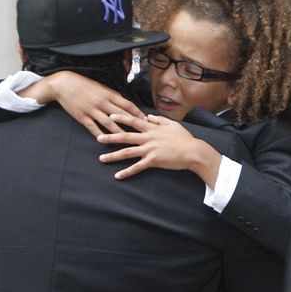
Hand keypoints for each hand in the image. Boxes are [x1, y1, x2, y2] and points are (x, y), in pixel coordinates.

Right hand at [20, 71, 144, 136]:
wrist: (64, 84)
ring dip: (119, 133)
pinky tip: (106, 141)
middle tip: (143, 133)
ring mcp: (92, 110)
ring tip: (128, 141)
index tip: (146, 119)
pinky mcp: (82, 117)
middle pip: (121, 115)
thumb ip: (112, 95)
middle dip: (133, 124)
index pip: (127, 104)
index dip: (137, 112)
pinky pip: (94, 128)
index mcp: (108, 94)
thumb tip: (124, 103)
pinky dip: (100, 135)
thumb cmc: (84, 84)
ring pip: (109, 124)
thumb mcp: (100, 87)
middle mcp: (102, 102)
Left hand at [97, 113, 221, 183]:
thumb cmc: (184, 138)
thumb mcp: (172, 125)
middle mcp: (148, 138)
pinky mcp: (153, 161)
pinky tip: (117, 176)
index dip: (121, 118)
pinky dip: (127, 172)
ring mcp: (150, 150)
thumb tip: (148, 116)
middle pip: (125, 136)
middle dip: (110, 137)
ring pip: (127, 152)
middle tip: (97, 137)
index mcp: (152, 128)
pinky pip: (137, 167)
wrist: (193, 151)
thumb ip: (159, 120)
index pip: (133, 121)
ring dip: (113, 156)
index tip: (110, 116)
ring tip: (101, 159)